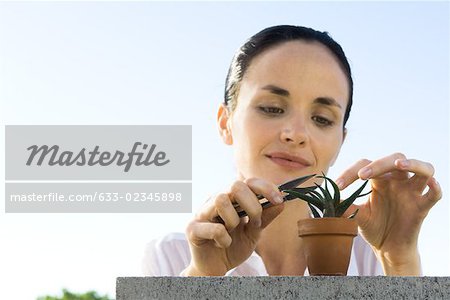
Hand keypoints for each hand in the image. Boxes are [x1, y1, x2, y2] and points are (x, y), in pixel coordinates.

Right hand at [184, 178, 284, 275]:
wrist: (215, 269)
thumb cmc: (233, 246)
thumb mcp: (254, 232)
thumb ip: (265, 217)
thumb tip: (282, 202)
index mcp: (230, 197)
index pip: (248, 181)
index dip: (266, 187)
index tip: (279, 200)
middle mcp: (214, 200)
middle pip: (235, 185)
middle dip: (252, 204)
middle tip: (256, 222)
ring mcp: (202, 213)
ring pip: (221, 200)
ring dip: (234, 219)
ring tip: (233, 232)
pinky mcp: (192, 229)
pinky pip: (214, 228)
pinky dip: (224, 239)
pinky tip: (223, 244)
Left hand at [336, 153, 441, 274]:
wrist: (387, 248)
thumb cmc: (373, 226)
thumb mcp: (355, 214)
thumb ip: (343, 205)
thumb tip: (325, 197)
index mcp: (379, 179)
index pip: (366, 165)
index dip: (350, 172)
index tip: (337, 187)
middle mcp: (397, 181)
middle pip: (395, 159)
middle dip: (378, 164)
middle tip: (361, 175)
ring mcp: (412, 192)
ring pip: (423, 169)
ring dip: (413, 163)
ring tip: (399, 164)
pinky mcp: (422, 207)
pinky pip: (434, 194)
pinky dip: (435, 187)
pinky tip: (430, 183)